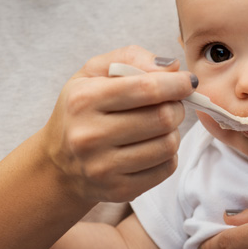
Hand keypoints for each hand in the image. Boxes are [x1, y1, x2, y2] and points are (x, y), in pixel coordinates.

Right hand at [41, 46, 196, 203]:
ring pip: (168, 145)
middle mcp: (90, 136)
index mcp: (84, 100)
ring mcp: (103, 168)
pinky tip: (152, 147)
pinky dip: (168, 155)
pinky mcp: (119, 190)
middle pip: (163, 118)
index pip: (147, 89)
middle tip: (170, 105)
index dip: (176, 84)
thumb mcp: (94, 72)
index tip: (188, 81)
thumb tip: (173, 67)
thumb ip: (132, 58)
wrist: (58, 164)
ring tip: (158, 127)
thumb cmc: (83, 110)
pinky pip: (166, 169)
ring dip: (173, 132)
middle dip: (176, 107)